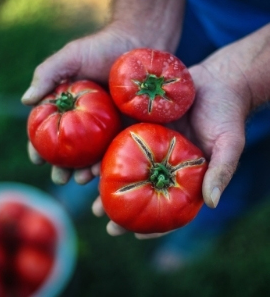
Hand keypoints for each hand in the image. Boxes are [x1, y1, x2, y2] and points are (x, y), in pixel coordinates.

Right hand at [22, 29, 140, 184]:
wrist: (140, 43)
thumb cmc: (103, 48)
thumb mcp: (71, 57)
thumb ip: (47, 75)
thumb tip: (26, 101)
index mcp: (71, 107)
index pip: (51, 130)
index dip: (41, 146)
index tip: (37, 160)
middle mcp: (88, 120)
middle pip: (72, 149)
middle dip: (64, 167)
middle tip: (60, 179)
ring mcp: (110, 127)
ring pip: (94, 155)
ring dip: (86, 171)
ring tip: (82, 180)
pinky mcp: (130, 128)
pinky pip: (118, 148)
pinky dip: (110, 162)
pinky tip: (105, 172)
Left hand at [94, 23, 269, 236]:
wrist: (218, 82)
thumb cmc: (227, 115)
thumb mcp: (230, 145)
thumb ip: (220, 172)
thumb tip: (211, 203)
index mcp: (182, 174)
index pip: (167, 206)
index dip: (154, 224)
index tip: (136, 235)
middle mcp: (163, 162)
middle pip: (140, 190)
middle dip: (120, 206)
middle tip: (102, 219)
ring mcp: (149, 144)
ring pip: (125, 168)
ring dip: (106, 181)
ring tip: (87, 193)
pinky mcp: (139, 123)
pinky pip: (120, 139)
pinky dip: (106, 152)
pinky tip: (91, 163)